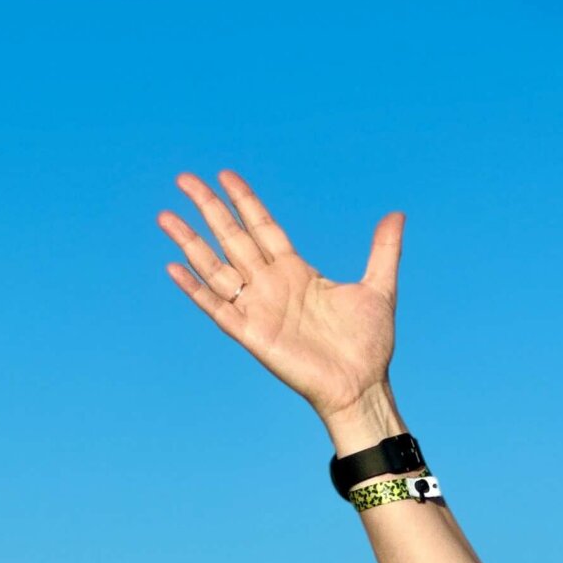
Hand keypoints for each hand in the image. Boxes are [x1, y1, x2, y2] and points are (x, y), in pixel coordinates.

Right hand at [158, 168, 402, 423]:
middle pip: (233, 237)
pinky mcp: (251, 334)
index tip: (225, 175)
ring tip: (165, 216)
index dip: (244, 201)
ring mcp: (259, 308)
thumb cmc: (369, 345)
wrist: (362, 387)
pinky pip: (216, 307)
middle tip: (185, 179)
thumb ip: (383, 250)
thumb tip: (396, 215)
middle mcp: (272, 285)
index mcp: (297, 271)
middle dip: (209, 208)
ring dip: (191, 242)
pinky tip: (174, 267)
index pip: (263, 227)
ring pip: (216, 267)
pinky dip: (194, 288)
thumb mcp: (380, 288)